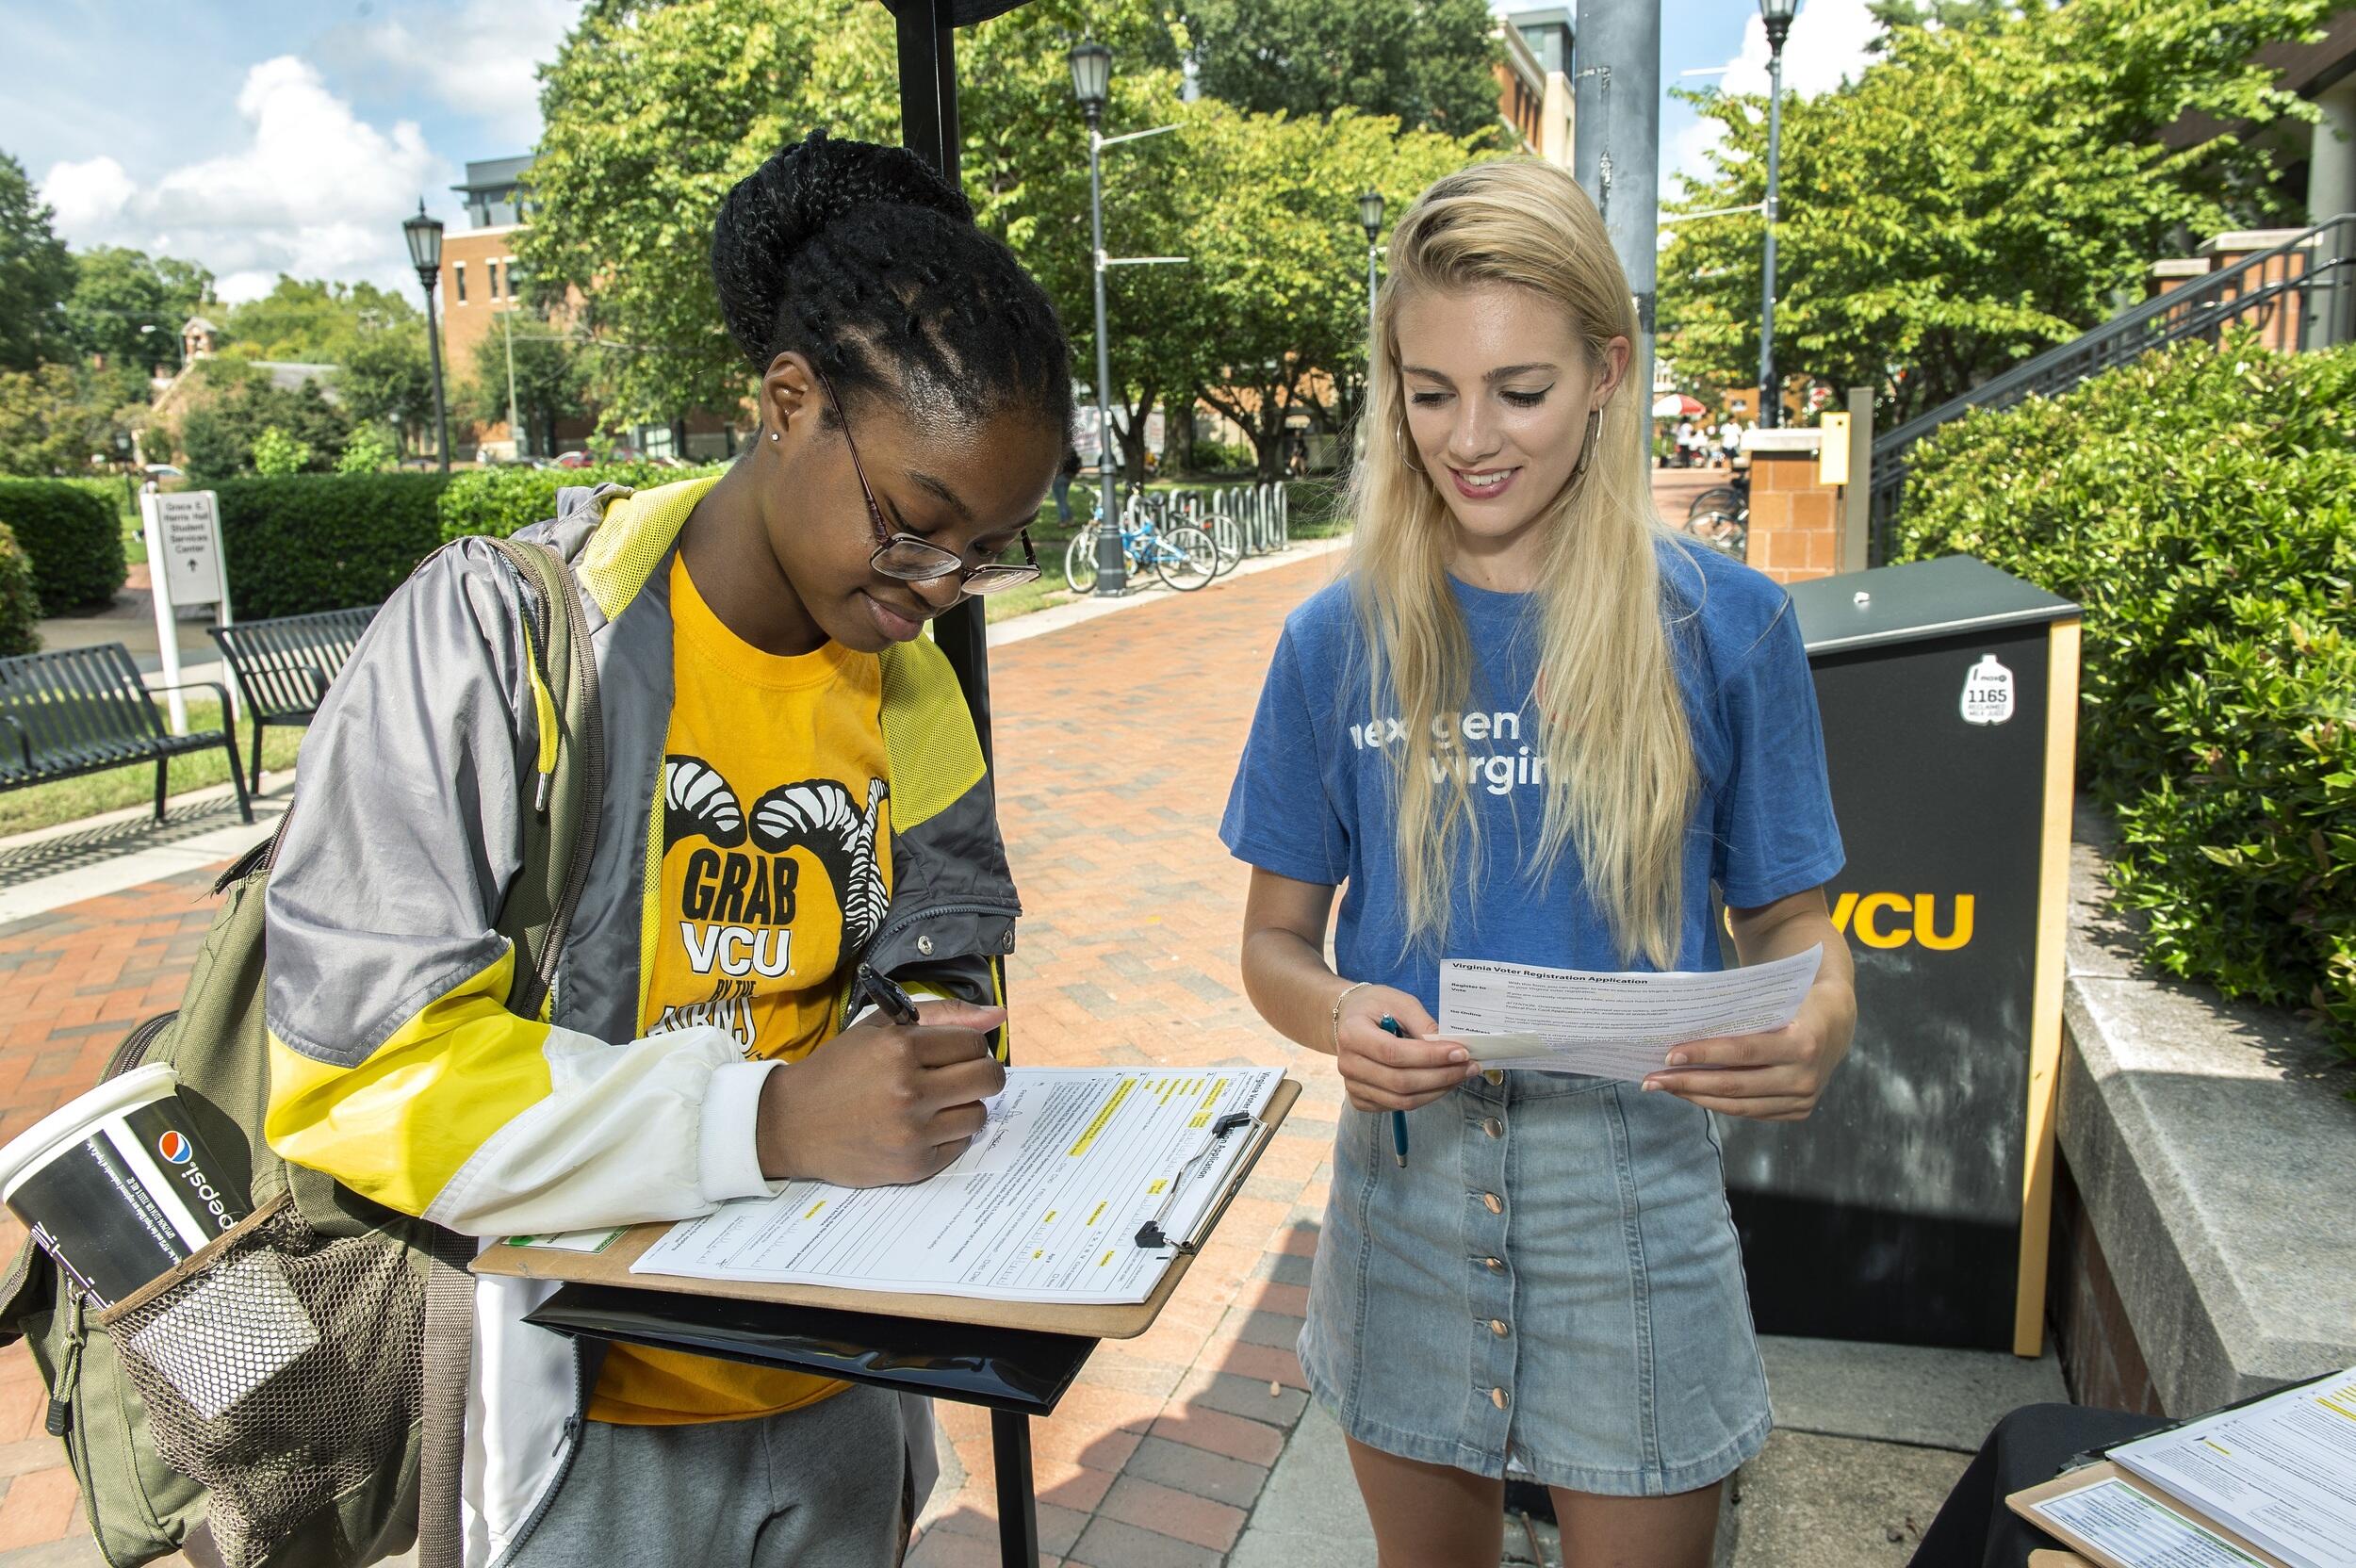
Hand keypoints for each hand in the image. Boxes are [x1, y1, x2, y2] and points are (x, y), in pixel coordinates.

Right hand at [757, 997, 1006, 1185]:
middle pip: (988, 1078)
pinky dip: (948, 1135)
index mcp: (899, 1048)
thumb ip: (942, 1015)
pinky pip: (960, 1145)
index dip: (969, 1046)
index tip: (954, 1053)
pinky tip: (923, 1127)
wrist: (791, 1124)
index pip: (974, 1043)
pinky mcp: (912, 1165)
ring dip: (965, 1106)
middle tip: (962, 1077)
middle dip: (982, 1073)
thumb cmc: (837, 1070)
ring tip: (937, 1103)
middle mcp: (908, 1090)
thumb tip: (997, 1016)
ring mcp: (911, 1131)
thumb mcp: (880, 1029)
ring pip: (979, 1114)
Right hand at [1332, 984, 1475, 1113]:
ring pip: (1402, 1100)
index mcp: (1353, 1034)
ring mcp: (1352, 1085)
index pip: (1395, 1053)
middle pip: (1401, 1082)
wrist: (1348, 1018)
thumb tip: (1450, 1048)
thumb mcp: (1400, 1001)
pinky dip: (1424, 1097)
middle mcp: (1348, 1064)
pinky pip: (1396, 1106)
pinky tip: (1440, 1083)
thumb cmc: (1375, 1006)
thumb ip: (1423, 1024)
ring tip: (1460, 1076)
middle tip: (1469, 1067)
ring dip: (1437, 1091)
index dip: (1430, 1057)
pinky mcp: (1360, 1099)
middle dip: (1441, 1076)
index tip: (1461, 1052)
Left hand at [1640, 980, 1852, 1120]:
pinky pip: (1750, 1111)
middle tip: (1651, 1080)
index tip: (1668, 1055)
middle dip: (1688, 1083)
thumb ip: (1739, 1012)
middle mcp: (1805, 1077)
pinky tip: (1692, 1093)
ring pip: (1739, 1105)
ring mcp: (1803, 1099)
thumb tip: (1683, 1025)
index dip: (1704, 1054)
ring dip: (1696, 1097)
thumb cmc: (1794, 1000)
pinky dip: (1718, 1103)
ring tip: (1664, 1088)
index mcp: (1802, 1042)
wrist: (1837, 1020)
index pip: (1743, 1052)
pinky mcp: (1798, 1112)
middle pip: (1735, 1085)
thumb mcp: (1774, 997)